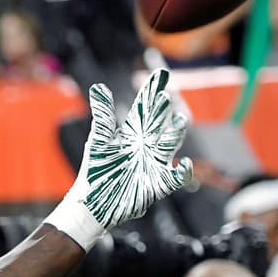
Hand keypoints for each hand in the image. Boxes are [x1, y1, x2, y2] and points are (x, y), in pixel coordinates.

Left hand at [46, 69, 192, 247]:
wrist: (92, 202)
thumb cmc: (96, 171)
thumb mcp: (99, 141)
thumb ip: (103, 116)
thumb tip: (98, 87)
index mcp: (132, 134)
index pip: (146, 108)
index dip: (153, 91)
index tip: (161, 74)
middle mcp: (147, 146)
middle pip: (159, 122)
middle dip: (163, 110)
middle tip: (165, 94)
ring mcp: (154, 163)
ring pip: (170, 144)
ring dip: (176, 133)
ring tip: (179, 120)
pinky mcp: (157, 184)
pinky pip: (174, 178)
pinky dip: (182, 172)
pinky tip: (185, 164)